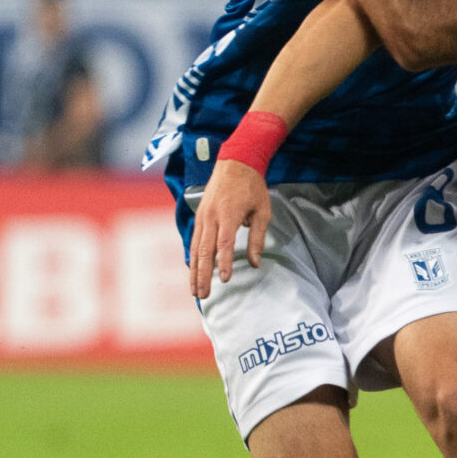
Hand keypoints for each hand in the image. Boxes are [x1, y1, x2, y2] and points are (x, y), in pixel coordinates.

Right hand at [188, 160, 272, 297]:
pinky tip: (193, 271)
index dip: (224, 263)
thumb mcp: (263, 210)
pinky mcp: (199, 216)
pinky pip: (195, 240)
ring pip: (196, 248)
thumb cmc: (252, 187)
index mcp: (229, 214)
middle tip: (203, 295)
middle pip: (205, 250)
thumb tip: (255, 263)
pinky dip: (193, 257)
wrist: (235, 162)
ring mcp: (202, 216)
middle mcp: (211, 216)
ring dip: (195, 270)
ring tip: (195, 290)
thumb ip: (257, 237)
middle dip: (203, 275)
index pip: (224, 243)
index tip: (225, 280)